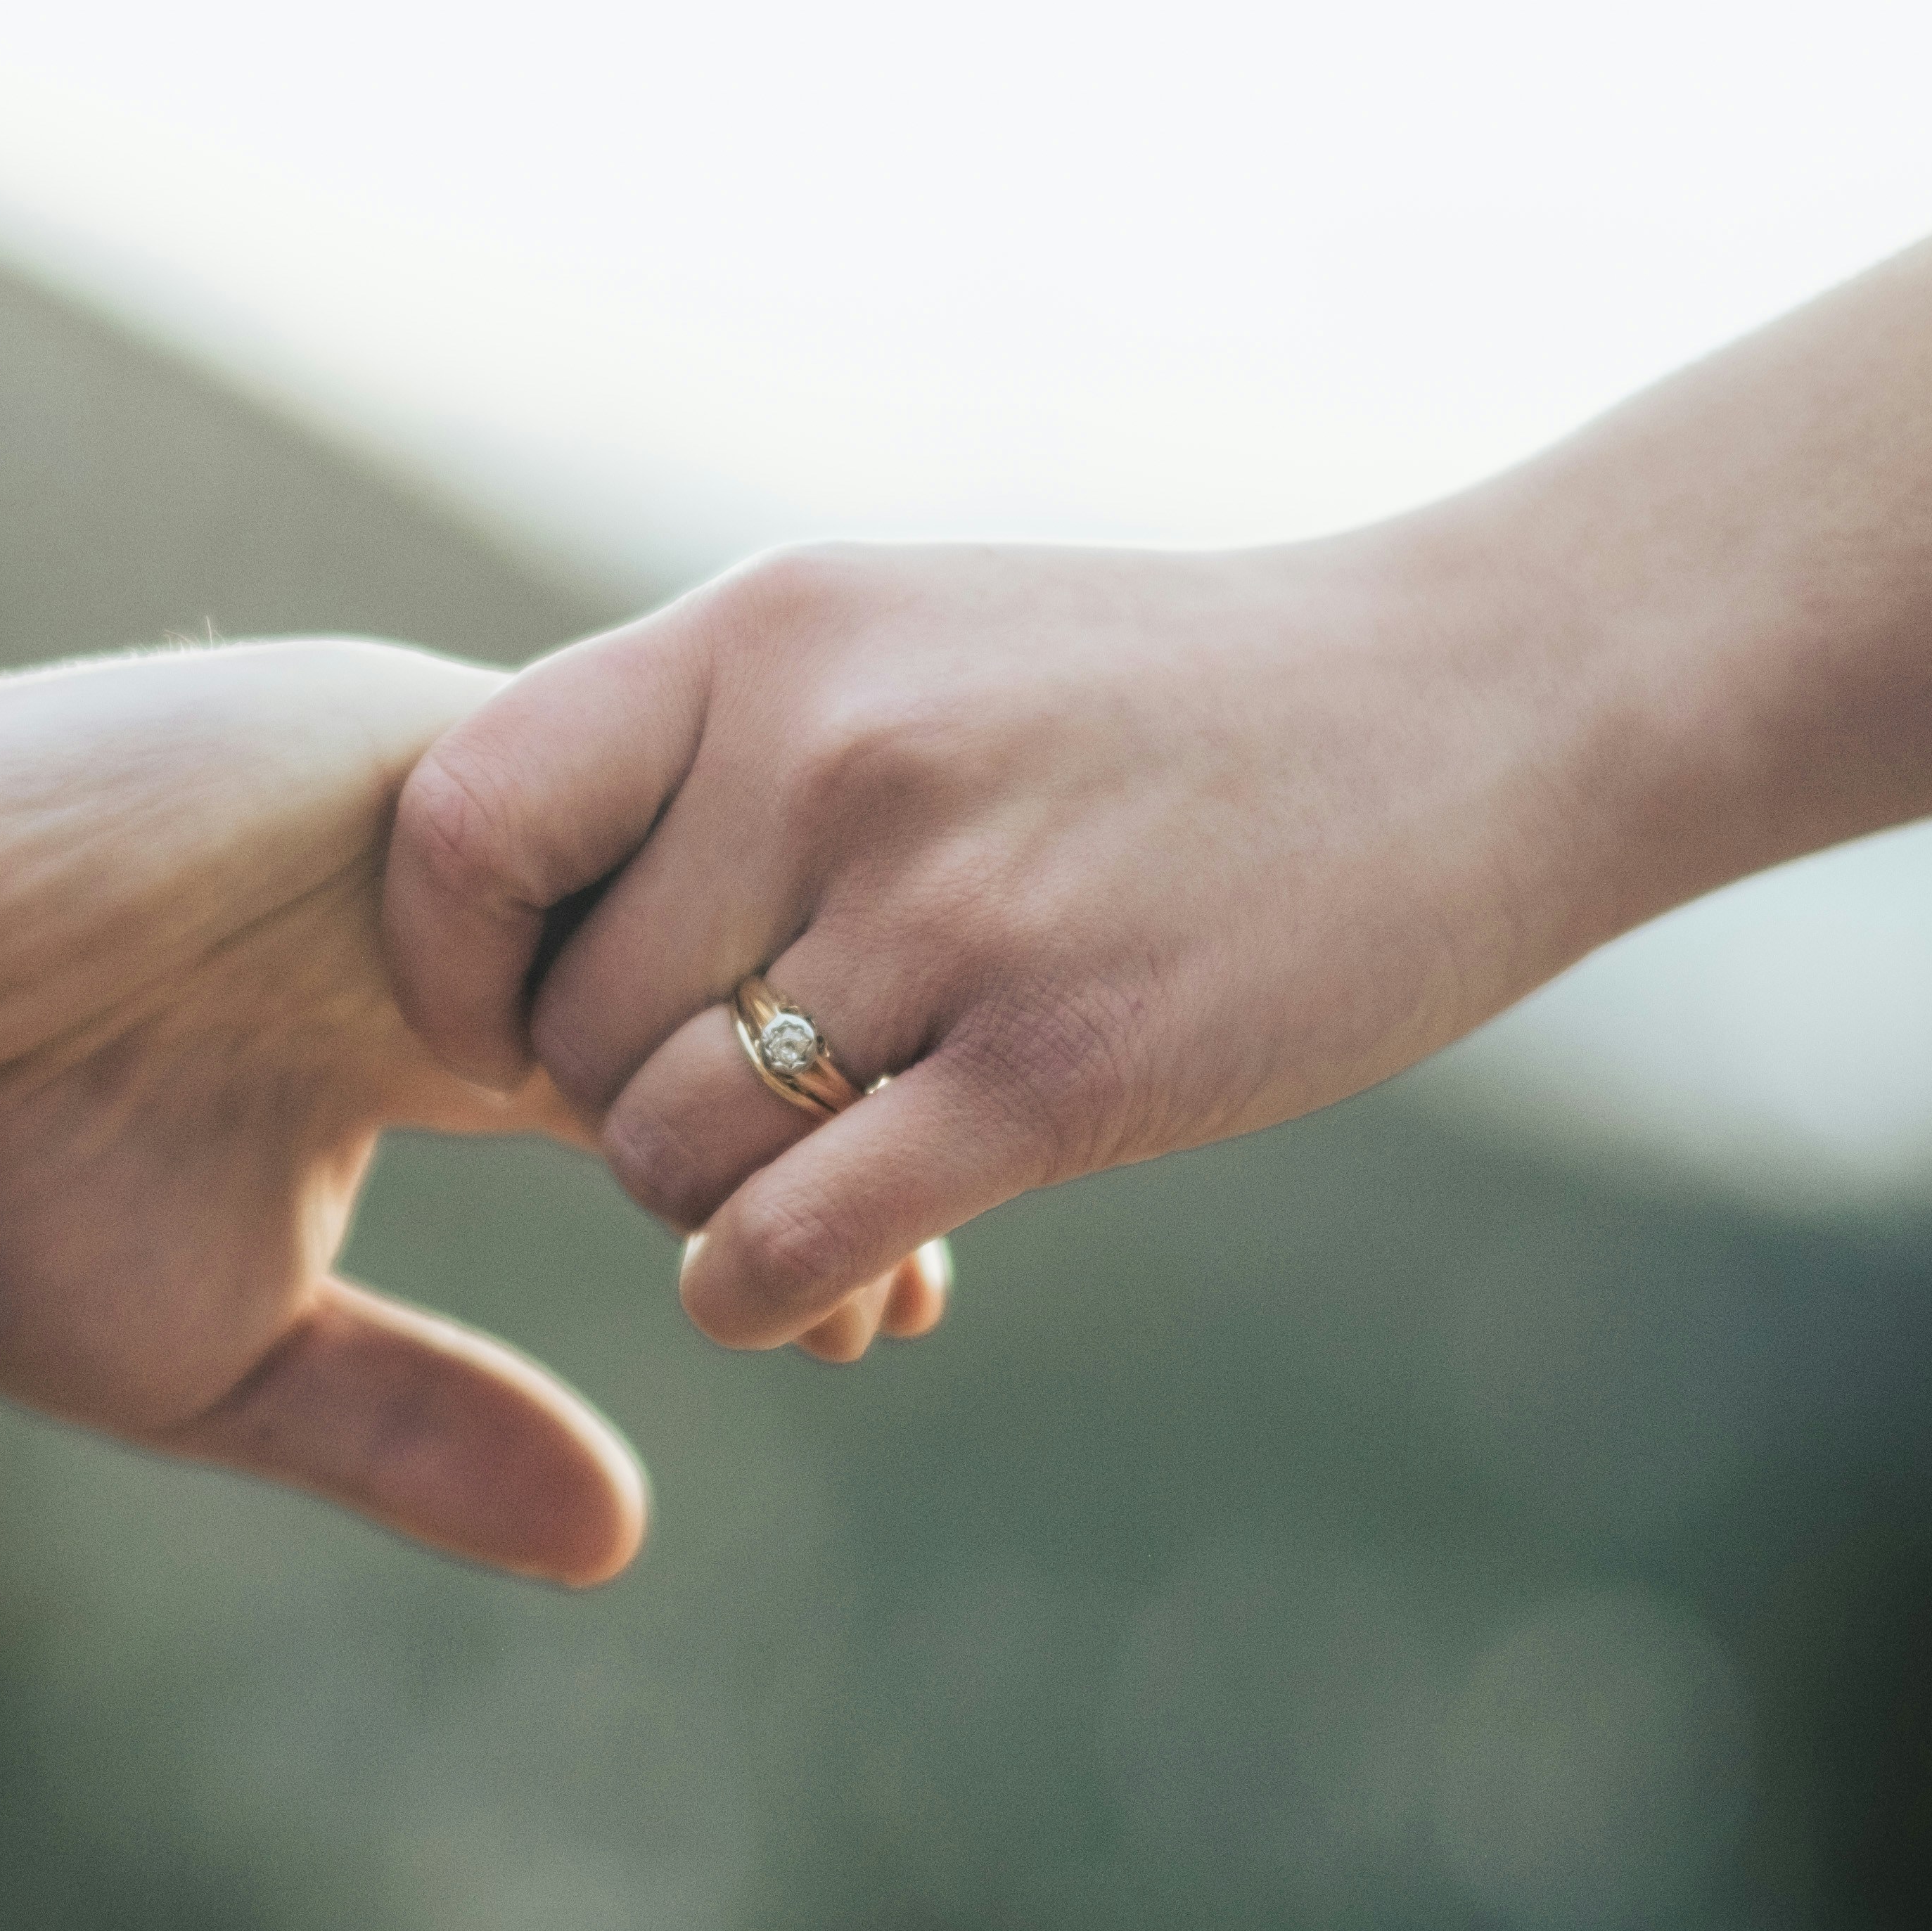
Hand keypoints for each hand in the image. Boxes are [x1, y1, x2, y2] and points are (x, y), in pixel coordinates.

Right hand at [0, 635, 948, 1583]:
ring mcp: (448, 804)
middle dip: (837, 1133)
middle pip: (732, 996)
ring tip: (860, 1196)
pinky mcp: (405, 736)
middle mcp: (468, 898)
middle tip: (920, 1273)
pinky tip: (717, 1089)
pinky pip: (613, 810)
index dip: (782, 1195)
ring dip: (783, 1038)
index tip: (882, 1320)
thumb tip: (627, 1541)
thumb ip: (417, 1429)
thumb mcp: (223, 1355)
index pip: (670, 1096)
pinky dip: (670, 942)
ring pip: (704, 893)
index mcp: (424, 1012)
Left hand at [383, 534, 1603, 1350]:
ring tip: (820, 1175)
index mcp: (766, 634)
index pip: (458, 818)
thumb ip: (715, 749)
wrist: (1487, 703)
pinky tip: (823, 1292)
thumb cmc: (1167, 703)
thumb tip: (526, 926)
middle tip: (743, 1120)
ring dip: (708, 1207)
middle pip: (570, 1028)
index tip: (494, 1028)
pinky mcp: (1062, 1063)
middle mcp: (828, 752)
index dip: (444, 960)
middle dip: (621, 1109)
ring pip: (660, 1149)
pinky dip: (763, 1296)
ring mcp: (949, 907)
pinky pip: (788, 1240)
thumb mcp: (907, 639)